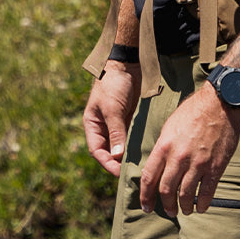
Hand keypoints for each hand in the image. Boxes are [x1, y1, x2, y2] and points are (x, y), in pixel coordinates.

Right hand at [83, 61, 140, 177]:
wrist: (126, 63)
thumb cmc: (113, 84)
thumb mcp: (112, 108)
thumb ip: (115, 131)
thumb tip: (117, 156)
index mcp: (93, 125)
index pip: (97, 151)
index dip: (107, 163)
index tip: (120, 173)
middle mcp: (103, 127)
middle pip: (109, 152)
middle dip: (118, 164)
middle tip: (133, 175)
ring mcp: (117, 124)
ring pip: (121, 146)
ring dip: (128, 157)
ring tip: (141, 168)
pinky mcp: (129, 120)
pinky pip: (131, 137)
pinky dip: (136, 146)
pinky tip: (146, 153)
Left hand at [140, 83, 239, 216]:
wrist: (220, 104)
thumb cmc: (193, 111)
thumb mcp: (170, 126)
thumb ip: (163, 147)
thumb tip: (158, 165)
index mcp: (164, 146)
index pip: (149, 177)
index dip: (146, 196)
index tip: (146, 206)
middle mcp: (179, 157)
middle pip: (167, 190)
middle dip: (166, 205)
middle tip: (169, 211)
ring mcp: (198, 163)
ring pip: (186, 195)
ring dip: (184, 207)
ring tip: (185, 210)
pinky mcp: (215, 167)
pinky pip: (207, 192)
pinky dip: (203, 204)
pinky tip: (201, 207)